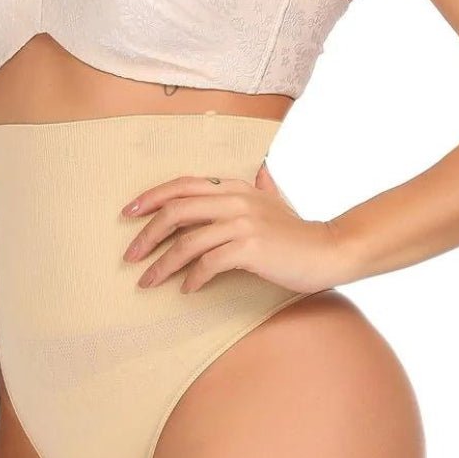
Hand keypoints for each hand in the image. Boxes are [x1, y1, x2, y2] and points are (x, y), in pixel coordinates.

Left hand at [121, 157, 341, 295]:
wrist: (330, 250)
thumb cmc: (299, 231)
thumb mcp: (277, 200)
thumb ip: (263, 184)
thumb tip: (261, 167)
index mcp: (236, 187)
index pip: (183, 185)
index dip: (152, 197)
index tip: (128, 213)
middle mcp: (235, 200)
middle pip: (176, 211)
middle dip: (147, 234)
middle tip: (130, 256)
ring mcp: (243, 223)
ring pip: (188, 240)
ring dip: (162, 264)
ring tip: (148, 282)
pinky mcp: (251, 248)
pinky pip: (209, 263)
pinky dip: (192, 278)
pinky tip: (186, 290)